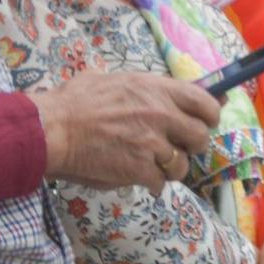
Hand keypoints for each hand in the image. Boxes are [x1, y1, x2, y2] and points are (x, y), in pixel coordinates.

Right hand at [34, 71, 218, 191]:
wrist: (53, 129)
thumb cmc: (76, 101)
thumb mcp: (116, 81)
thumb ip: (145, 88)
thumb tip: (167, 91)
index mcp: (156, 89)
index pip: (205, 102)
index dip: (210, 114)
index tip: (205, 121)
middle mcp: (160, 114)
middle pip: (201, 136)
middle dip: (191, 145)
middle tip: (177, 147)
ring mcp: (152, 143)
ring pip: (182, 165)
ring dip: (170, 168)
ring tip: (152, 165)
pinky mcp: (140, 169)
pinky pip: (160, 182)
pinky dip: (151, 183)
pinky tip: (137, 176)